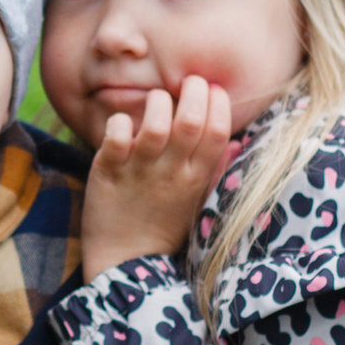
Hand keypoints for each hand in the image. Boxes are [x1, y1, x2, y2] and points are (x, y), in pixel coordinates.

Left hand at [81, 76, 235, 281]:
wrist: (125, 261)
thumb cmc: (163, 227)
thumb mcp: (197, 201)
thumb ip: (214, 170)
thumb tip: (236, 143)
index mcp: (197, 178)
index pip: (219, 132)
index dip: (219, 103)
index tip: (212, 91)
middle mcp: (171, 173)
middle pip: (190, 121)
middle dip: (194, 91)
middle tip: (188, 83)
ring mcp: (139, 172)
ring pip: (154, 124)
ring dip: (157, 102)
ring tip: (156, 101)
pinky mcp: (108, 172)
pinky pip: (116, 136)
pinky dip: (119, 122)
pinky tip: (122, 125)